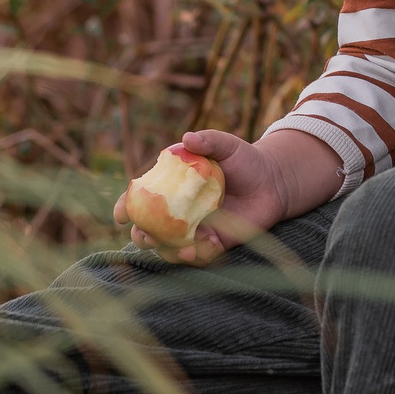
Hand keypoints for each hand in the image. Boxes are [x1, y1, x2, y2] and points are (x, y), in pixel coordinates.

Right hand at [113, 130, 286, 264]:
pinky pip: (200, 256)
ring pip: (170, 249)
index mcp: (171, 187)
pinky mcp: (214, 243)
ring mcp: (194, 230)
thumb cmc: (245, 160)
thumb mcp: (227, 145)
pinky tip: (213, 244)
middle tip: (148, 235)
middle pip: (148, 229)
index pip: (140, 200)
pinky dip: (201, 254)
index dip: (125, 207)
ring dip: (170, 253)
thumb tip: (187, 138)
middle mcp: (177, 212)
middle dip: (142, 236)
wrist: (273, 182)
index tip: (121, 215)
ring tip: (182, 250)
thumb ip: (208, 141)